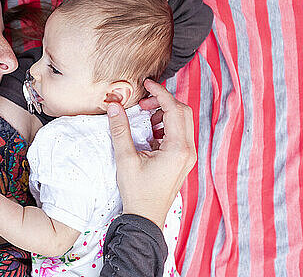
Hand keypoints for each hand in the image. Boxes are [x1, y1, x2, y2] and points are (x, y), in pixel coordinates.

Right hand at [107, 79, 196, 228]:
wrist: (146, 217)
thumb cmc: (137, 192)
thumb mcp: (126, 159)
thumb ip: (121, 130)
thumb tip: (114, 107)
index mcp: (178, 148)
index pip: (173, 109)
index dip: (160, 93)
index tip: (147, 84)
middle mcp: (188, 150)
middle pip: (182, 112)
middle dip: (162, 102)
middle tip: (142, 104)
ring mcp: (187, 156)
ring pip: (182, 122)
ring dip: (164, 114)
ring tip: (144, 120)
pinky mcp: (182, 160)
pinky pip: (179, 134)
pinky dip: (165, 127)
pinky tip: (149, 134)